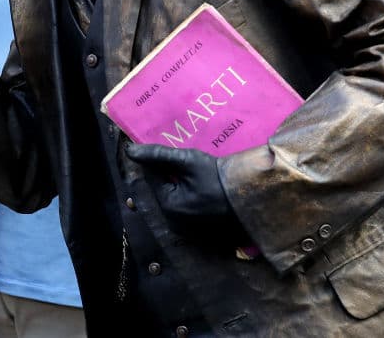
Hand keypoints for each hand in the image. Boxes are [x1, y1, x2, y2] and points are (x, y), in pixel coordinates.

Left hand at [125, 144, 245, 241]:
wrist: (254, 200)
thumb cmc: (220, 178)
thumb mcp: (189, 161)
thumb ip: (158, 155)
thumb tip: (129, 151)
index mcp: (168, 206)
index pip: (152, 176)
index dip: (161, 162)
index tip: (175, 154)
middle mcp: (174, 222)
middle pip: (164, 189)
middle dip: (171, 175)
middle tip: (187, 164)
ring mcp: (187, 230)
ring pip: (175, 199)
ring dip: (181, 186)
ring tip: (196, 175)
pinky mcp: (199, 233)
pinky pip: (187, 210)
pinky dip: (191, 198)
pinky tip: (203, 189)